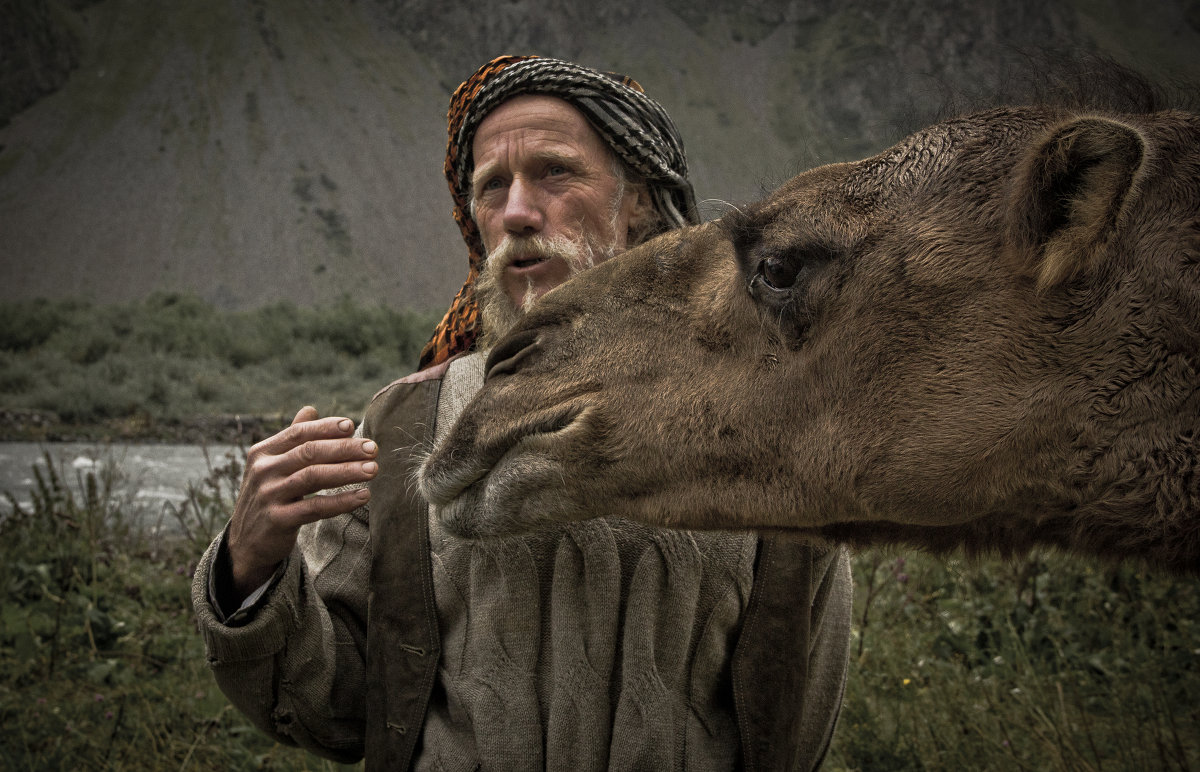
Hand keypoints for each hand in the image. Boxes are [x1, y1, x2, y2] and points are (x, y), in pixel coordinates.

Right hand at [225, 406, 378, 601]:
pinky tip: (363, 496)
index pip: (298, 433)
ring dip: (348, 471)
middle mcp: (262, 470)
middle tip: (372, 448)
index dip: (326, 428)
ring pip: (314, 477)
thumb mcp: (272, 466)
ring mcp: (268, 495)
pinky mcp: (277, 520)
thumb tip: (310, 409)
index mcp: (262, 452)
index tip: (352, 425)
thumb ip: (291, 440)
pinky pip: (315, 507)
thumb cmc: (268, 497)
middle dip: (344, 448)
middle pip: (309, 452)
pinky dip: (341, 501)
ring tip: (373, 469)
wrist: (245, 543)